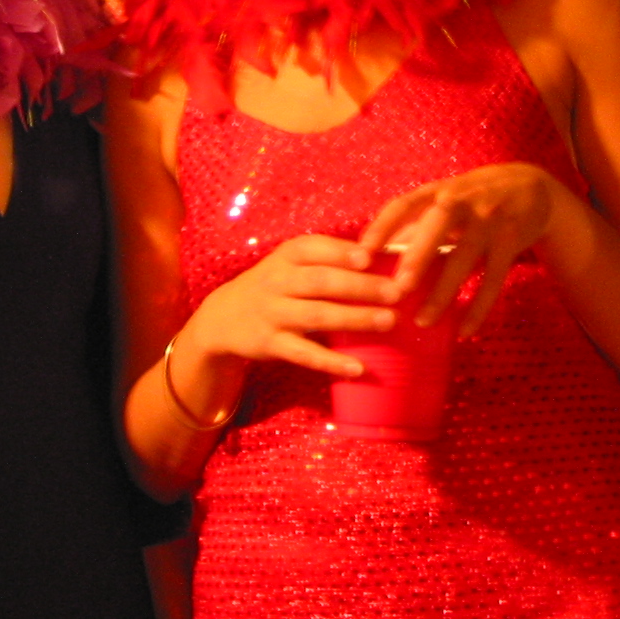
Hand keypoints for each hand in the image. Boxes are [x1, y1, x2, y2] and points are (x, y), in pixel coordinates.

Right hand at [187, 234, 402, 378]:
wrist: (222, 317)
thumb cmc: (274, 285)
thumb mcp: (289, 263)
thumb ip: (326, 258)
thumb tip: (382, 255)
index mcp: (287, 256)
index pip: (315, 250)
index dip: (342, 253)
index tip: (371, 257)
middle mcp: (278, 282)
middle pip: (322, 282)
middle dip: (360, 286)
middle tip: (397, 292)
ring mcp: (273, 314)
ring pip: (317, 315)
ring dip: (355, 318)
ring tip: (389, 321)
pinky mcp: (270, 344)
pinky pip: (304, 354)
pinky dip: (331, 362)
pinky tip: (358, 368)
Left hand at [358, 163, 568, 336]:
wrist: (533, 187)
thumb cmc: (475, 197)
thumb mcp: (446, 198)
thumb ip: (414, 223)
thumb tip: (376, 253)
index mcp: (439, 190)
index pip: (403, 204)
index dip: (381, 228)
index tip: (360, 255)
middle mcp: (463, 201)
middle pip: (437, 226)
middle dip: (417, 258)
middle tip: (397, 289)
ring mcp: (489, 222)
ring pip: (464, 260)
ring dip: (443, 294)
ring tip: (422, 322)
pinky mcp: (510, 243)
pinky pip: (493, 282)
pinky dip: (478, 310)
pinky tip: (463, 332)